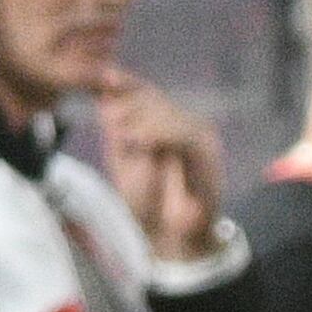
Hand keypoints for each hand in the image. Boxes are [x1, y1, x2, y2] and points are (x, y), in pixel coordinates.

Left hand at [95, 72, 225, 258]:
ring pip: (169, 112)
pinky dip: (160, 134)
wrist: (169, 235)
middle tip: (109, 120)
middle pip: (155, 96)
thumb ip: (117, 128)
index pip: (143, 91)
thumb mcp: (123, 159)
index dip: (125, 81)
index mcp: (160, 121)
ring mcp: (199, 135)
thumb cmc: (146, 201)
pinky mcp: (208, 153)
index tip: (104, 76)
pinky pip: (185, 133)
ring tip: (122, 135)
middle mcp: (181, 122)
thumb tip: (103, 95)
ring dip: (142, 121)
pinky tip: (138, 140)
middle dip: (129, 103)